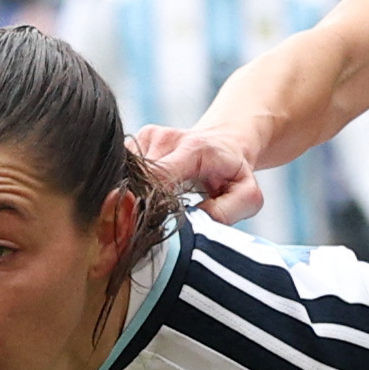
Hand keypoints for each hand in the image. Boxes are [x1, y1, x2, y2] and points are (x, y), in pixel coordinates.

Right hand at [131, 125, 264, 221]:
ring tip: (142, 216)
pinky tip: (138, 201)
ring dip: (129, 198)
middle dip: (135, 207)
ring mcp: (146, 137)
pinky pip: (120, 170)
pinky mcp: (134, 141)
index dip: (148, 205)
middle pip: (136, 178)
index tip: (146, 230)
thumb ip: (225, 212)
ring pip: (124, 174)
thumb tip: (192, 228)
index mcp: (194, 150)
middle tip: (140, 232)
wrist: (225, 142)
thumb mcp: (247, 195)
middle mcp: (165, 138)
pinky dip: (126, 189)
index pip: (159, 176)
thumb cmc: (235, 173)